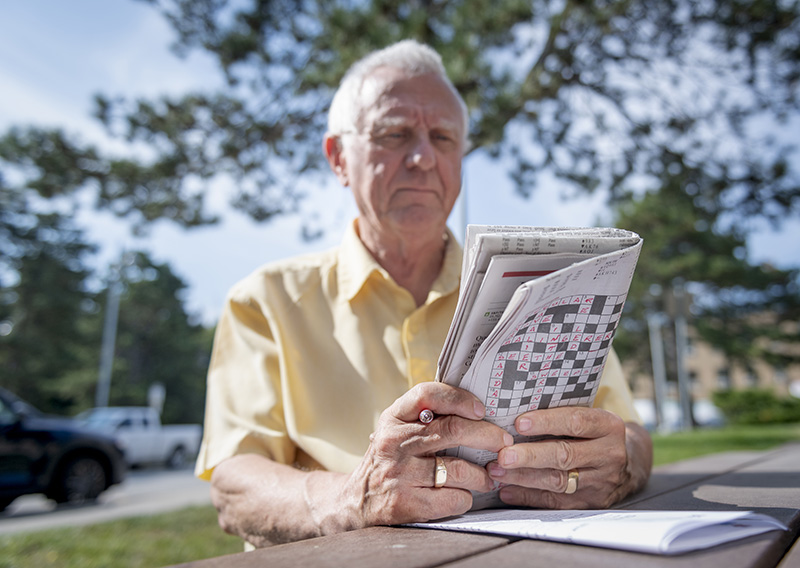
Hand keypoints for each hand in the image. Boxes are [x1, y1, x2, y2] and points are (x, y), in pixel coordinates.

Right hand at [337, 382, 512, 527]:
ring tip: (489, 475)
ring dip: (482, 474)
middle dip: (487, 435)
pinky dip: (466, 497)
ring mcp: (398, 474)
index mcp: (394, 417)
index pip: (428, 394)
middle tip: (504, 442)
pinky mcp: (405, 504)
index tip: (481, 409)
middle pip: (452, 430)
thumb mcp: (397, 429)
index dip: (459, 398)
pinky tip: (464, 495)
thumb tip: (479, 409)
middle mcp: (394, 442)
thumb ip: (427, 416)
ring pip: (459, 469)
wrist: (356, 502)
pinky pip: (453, 498)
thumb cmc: (390, 460)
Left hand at [486, 407, 651, 508]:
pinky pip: (555, 502)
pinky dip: (528, 496)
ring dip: (522, 477)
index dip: (546, 422)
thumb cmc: (595, 433)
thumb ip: (562, 414)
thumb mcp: (590, 417)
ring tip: (497, 471)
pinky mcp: (591, 503)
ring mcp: (601, 482)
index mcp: (608, 426)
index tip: (519, 423)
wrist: (629, 462)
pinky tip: (507, 490)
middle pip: (564, 455)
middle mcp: (608, 454)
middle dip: (529, 456)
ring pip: (557, 481)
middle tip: (502, 455)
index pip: (576, 422)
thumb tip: (515, 411)